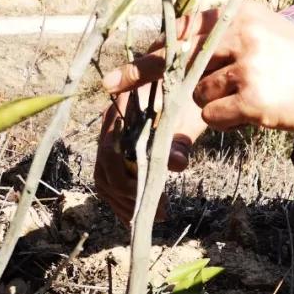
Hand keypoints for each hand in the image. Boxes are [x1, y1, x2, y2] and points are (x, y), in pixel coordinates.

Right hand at [93, 87, 205, 224]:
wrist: (184, 78)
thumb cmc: (186, 94)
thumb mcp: (187, 114)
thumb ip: (180, 137)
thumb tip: (177, 165)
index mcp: (121, 113)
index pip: (111, 152)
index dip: (126, 178)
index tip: (147, 194)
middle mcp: (110, 127)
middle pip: (105, 170)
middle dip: (129, 196)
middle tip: (159, 211)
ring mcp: (112, 139)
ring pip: (105, 179)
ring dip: (126, 202)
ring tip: (155, 215)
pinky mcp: (120, 150)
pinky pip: (111, 180)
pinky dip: (123, 199)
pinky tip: (139, 212)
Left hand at [101, 1, 293, 133]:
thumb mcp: (266, 30)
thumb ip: (226, 37)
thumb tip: (176, 54)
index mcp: (240, 13)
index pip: (182, 31)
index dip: (150, 52)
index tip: (117, 69)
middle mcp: (240, 34)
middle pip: (177, 62)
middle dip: (143, 77)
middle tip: (108, 86)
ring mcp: (247, 67)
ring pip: (198, 96)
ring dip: (214, 105)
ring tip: (254, 97)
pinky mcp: (254, 100)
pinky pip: (216, 117)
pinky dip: (229, 120)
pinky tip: (259, 111)